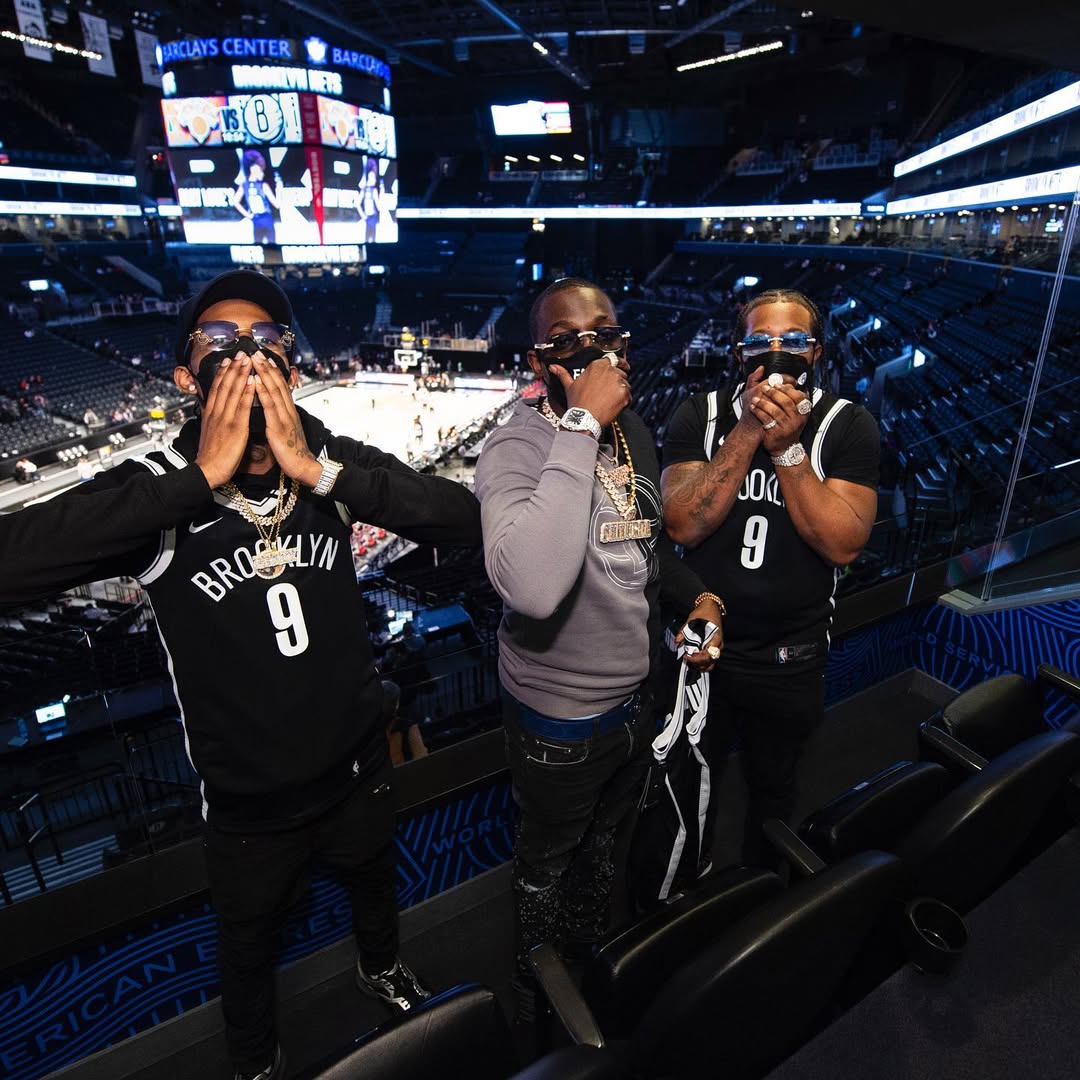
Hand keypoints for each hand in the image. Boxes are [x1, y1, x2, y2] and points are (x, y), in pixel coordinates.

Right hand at [194, 354, 255, 488]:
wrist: (207, 470)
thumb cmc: (211, 455)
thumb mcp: (209, 432)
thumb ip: (213, 420)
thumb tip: (215, 412)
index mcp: (211, 414)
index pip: (217, 388)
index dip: (223, 373)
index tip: (228, 360)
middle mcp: (217, 412)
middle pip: (225, 385)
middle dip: (233, 368)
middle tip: (240, 352)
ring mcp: (226, 418)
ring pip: (233, 391)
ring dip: (241, 374)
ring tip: (247, 359)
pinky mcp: (235, 427)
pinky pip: (242, 406)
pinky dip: (247, 392)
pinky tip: (252, 381)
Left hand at [251, 354, 322, 486]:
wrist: (305, 467)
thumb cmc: (294, 452)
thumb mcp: (288, 431)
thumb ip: (282, 418)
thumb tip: (276, 410)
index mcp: (289, 412)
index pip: (281, 387)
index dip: (273, 372)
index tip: (265, 358)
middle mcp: (288, 411)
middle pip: (278, 384)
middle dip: (267, 367)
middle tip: (257, 351)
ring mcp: (284, 418)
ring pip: (274, 391)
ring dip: (264, 373)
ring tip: (255, 359)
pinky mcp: (278, 427)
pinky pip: (269, 406)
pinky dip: (262, 392)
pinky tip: (256, 381)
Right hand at [549, 354, 631, 428]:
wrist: (584, 419)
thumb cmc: (577, 402)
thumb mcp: (569, 386)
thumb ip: (562, 373)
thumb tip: (553, 366)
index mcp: (597, 365)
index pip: (613, 360)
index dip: (619, 365)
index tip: (623, 367)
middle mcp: (609, 370)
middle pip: (621, 372)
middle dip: (617, 382)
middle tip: (608, 393)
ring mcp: (618, 381)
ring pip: (626, 384)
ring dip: (621, 392)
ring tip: (609, 401)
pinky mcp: (624, 392)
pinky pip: (629, 395)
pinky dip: (624, 402)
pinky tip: (613, 407)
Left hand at [674, 598, 724, 671]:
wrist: (712, 608)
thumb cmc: (704, 613)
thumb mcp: (692, 619)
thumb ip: (684, 631)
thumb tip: (677, 640)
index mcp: (715, 639)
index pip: (708, 655)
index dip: (697, 659)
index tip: (686, 656)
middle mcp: (718, 646)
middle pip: (709, 662)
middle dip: (697, 663)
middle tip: (686, 658)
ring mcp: (717, 648)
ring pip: (710, 664)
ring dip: (700, 664)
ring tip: (689, 659)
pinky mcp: (714, 648)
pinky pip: (709, 660)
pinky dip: (701, 662)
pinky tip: (693, 657)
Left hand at [750, 381, 810, 455]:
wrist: (783, 447)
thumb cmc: (786, 426)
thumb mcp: (793, 412)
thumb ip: (790, 395)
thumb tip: (787, 378)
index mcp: (803, 412)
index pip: (798, 396)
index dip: (787, 388)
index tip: (776, 383)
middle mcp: (797, 419)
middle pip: (786, 402)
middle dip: (774, 393)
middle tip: (764, 388)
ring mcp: (788, 427)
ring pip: (775, 411)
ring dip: (764, 402)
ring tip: (755, 398)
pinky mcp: (777, 433)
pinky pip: (767, 420)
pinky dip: (759, 412)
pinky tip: (753, 408)